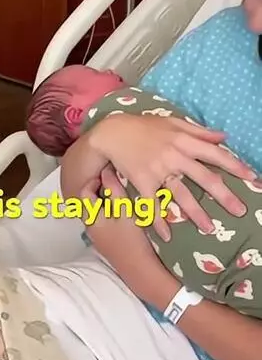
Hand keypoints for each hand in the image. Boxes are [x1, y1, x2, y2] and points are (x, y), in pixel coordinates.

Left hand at [82, 168, 178, 305]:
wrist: (140, 271)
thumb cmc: (133, 239)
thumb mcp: (126, 211)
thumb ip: (115, 190)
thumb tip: (106, 172)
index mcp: (91, 218)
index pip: (83, 193)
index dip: (93, 180)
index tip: (107, 174)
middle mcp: (90, 228)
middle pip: (88, 203)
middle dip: (99, 191)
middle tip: (115, 182)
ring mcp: (98, 238)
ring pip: (97, 213)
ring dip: (106, 202)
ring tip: (122, 195)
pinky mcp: (107, 244)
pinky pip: (104, 223)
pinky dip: (110, 214)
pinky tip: (125, 213)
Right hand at [89, 112, 255, 237]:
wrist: (112, 132)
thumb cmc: (143, 126)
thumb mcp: (172, 122)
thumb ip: (199, 130)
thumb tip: (224, 137)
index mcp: (184, 140)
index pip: (215, 154)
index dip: (235, 165)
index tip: (252, 177)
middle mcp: (174, 156)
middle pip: (204, 178)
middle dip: (224, 195)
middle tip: (240, 211)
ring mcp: (158, 170)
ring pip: (181, 194)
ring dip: (196, 213)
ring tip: (209, 229)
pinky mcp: (142, 181)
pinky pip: (152, 204)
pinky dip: (158, 221)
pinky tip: (167, 236)